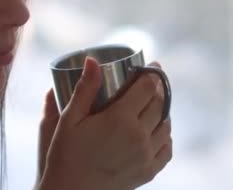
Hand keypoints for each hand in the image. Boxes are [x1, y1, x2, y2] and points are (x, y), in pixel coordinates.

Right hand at [38, 57, 171, 189]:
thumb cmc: (65, 155)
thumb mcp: (69, 119)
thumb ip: (85, 88)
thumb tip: (92, 60)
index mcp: (120, 119)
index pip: (146, 88)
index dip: (152, 74)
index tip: (152, 66)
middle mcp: (139, 136)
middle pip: (159, 103)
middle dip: (158, 88)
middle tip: (152, 80)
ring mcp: (146, 156)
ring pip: (166, 125)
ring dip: (163, 110)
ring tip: (154, 103)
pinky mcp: (148, 172)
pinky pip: (166, 149)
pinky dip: (165, 136)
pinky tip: (156, 131)